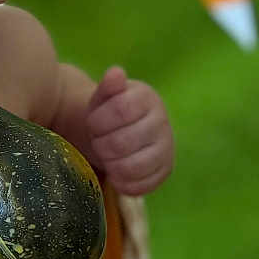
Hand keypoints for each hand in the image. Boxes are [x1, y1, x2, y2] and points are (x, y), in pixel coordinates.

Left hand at [85, 66, 173, 195]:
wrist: (121, 133)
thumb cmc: (107, 112)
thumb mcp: (102, 97)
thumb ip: (107, 86)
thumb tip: (115, 73)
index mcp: (147, 98)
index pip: (121, 110)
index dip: (98, 121)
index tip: (92, 123)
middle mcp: (162, 122)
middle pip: (123, 142)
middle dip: (101, 145)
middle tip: (97, 142)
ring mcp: (166, 148)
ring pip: (133, 166)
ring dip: (110, 164)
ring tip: (105, 156)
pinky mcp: (165, 170)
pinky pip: (142, 185)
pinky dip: (122, 182)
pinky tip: (115, 172)